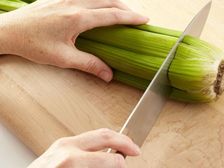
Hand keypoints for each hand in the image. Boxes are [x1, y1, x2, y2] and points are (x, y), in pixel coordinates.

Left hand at [0, 0, 147, 81]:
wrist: (9, 31)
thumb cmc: (33, 44)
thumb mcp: (63, 58)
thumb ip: (89, 64)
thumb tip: (108, 74)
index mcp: (77, 18)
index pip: (112, 15)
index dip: (130, 17)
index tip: (144, 20)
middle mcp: (73, 2)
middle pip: (108, 0)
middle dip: (126, 8)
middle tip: (136, 17)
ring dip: (112, 2)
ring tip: (121, 12)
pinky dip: (98, 0)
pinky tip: (98, 7)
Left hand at [27, 128, 140, 167]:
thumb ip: (98, 167)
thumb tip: (115, 165)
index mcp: (70, 162)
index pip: (106, 158)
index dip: (121, 161)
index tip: (129, 161)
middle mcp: (67, 147)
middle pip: (104, 135)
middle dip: (123, 141)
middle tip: (135, 148)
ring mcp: (62, 143)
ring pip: (97, 133)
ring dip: (114, 138)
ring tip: (123, 145)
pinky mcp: (60, 142)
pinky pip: (87, 137)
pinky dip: (102, 140)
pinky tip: (107, 146)